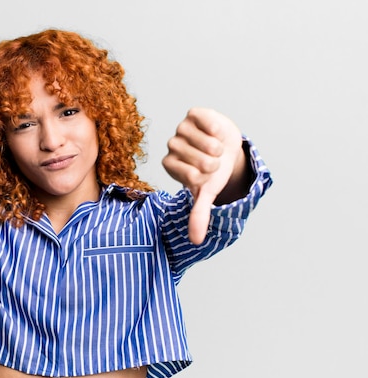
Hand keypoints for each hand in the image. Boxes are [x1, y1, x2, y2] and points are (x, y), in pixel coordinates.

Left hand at [162, 108, 246, 244]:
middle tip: (214, 160)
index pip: (190, 176)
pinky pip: (204, 121)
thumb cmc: (214, 171)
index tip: (207, 174)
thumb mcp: (207, 192)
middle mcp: (172, 146)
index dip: (206, 176)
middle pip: (198, 160)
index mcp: (170, 165)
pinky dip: (216, 129)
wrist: (228, 147)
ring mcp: (181, 129)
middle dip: (214, 163)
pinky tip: (216, 132)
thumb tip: (196, 241)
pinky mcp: (193, 114)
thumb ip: (199, 214)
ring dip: (217, 147)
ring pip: (204, 142)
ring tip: (217, 148)